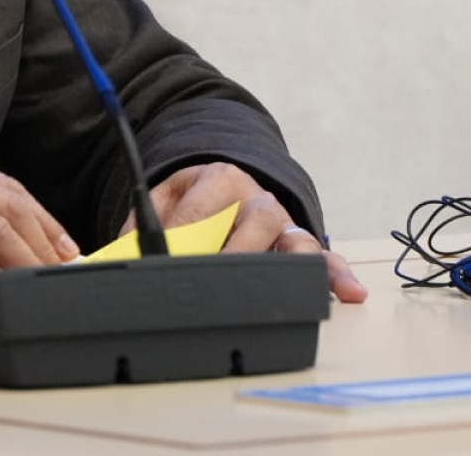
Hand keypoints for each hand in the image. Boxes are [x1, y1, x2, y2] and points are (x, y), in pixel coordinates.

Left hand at [125, 162, 367, 303]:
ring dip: (289, 263)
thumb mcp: (162, 196)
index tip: (170, 265)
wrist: (223, 180)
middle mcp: (255, 195)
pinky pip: (324, 255)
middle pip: (255, 220)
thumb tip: (121, 255)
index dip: (185, 240)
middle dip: (238, 252)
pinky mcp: (298, 241)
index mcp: (217, 178)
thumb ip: (140, 223)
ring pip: (293, 237)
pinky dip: (335, 274)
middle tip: (218, 281)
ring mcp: (281, 219)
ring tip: (286, 286)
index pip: (201, 210)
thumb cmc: (190, 198)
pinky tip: (348, 292)